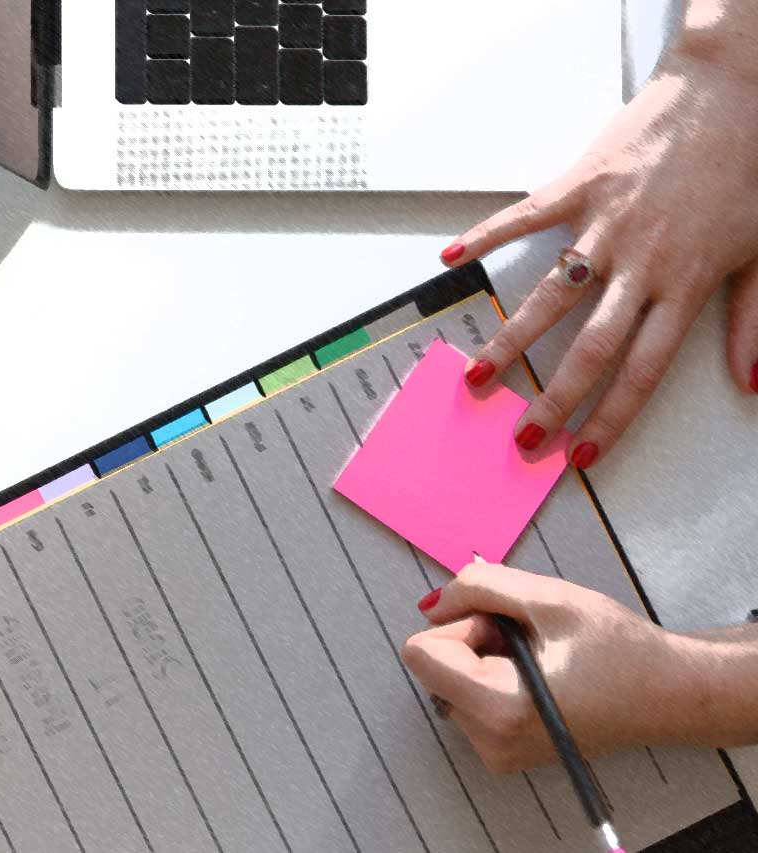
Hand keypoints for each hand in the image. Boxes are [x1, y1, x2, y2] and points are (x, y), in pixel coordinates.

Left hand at [401, 563, 683, 772]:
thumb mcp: (549, 598)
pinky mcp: (502, 751)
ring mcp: (495, 752)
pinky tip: (538, 676)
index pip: (421, 653)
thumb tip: (431, 603)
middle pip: (433, 666)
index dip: (460, 625)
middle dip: (473, 640)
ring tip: (540, 659)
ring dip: (484, 657)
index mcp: (498, 709)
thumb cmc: (619, 647)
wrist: (670, 695)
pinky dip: (492, 676)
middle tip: (530, 641)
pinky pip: (467, 697)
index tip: (505, 626)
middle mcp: (489, 742)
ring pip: (448, 679)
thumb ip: (478, 587)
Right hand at [440, 34, 757, 468]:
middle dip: (552, 401)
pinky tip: (452, 259)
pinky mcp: (581, 185)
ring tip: (477, 375)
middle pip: (589, 348)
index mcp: (685, 285)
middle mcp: (640, 263)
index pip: (642, 371)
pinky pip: (524, 218)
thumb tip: (750, 382)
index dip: (610, 419)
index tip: (580, 454)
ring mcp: (605, 224)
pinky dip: (485, 236)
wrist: (733, 92)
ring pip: (550, 297)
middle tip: (521, 436)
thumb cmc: (748, 170)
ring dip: (510, 342)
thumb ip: (751, 323)